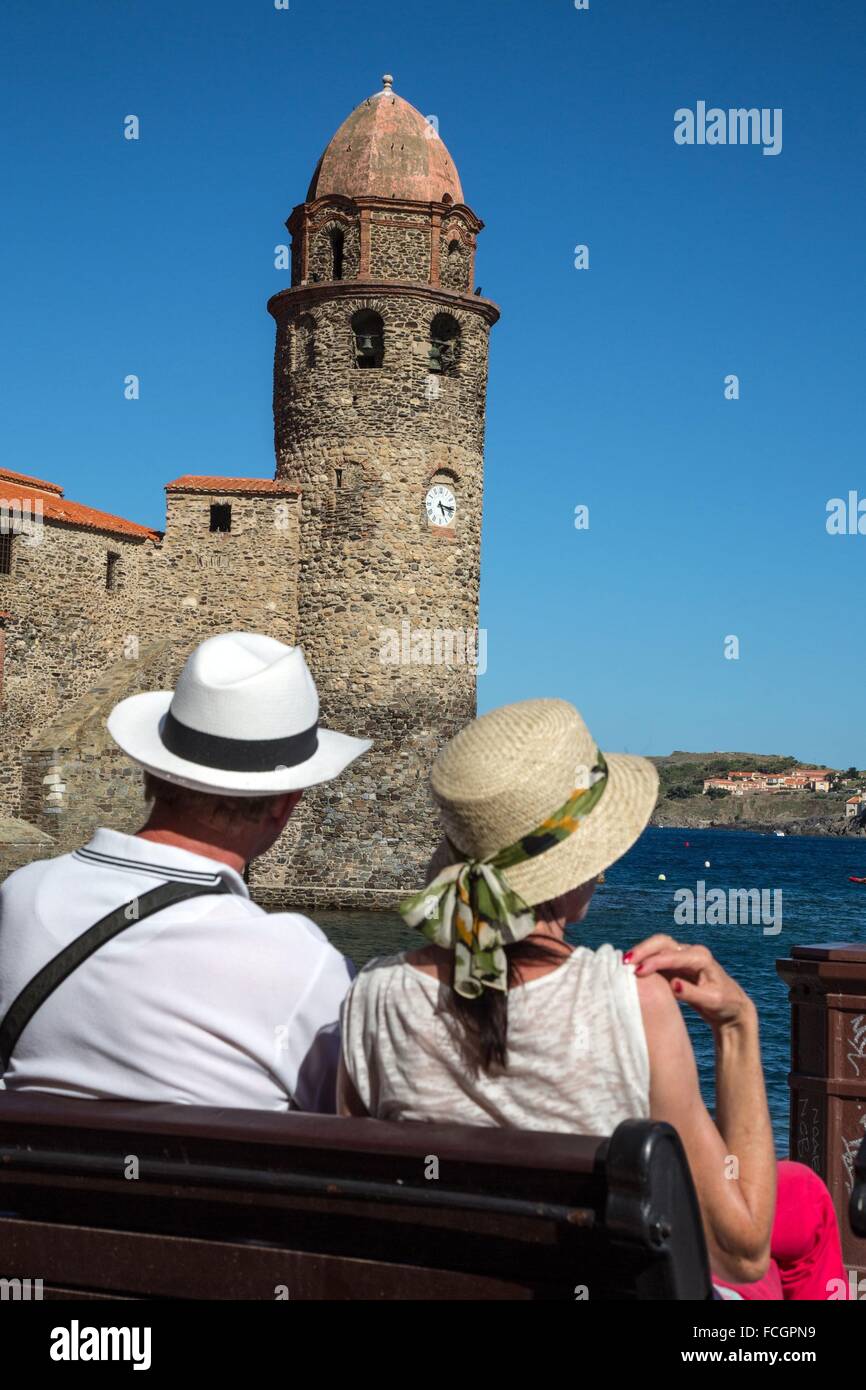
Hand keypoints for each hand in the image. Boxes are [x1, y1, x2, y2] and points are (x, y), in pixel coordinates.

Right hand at [625, 934, 754, 1033]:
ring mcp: (683, 956)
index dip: (654, 962)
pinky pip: (656, 957)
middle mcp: (691, 952)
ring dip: (641, 953)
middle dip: (643, 950)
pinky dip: (643, 960)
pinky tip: (630, 969)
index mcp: (701, 958)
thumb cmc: (724, 1003)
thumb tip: (674, 984)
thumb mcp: (712, 1001)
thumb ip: (692, 993)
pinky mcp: (676, 964)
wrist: (731, 1006)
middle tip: (625, 961)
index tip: (638, 972)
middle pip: (662, 943)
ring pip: (657, 947)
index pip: (672, 956)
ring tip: (623, 964)